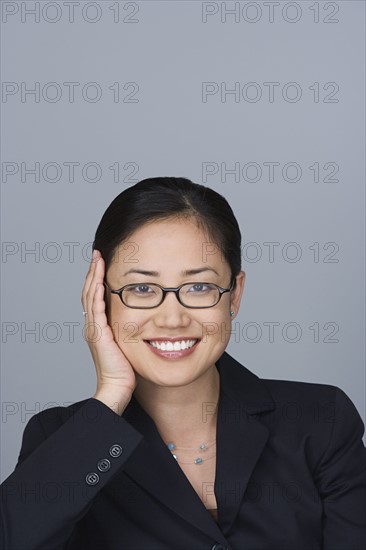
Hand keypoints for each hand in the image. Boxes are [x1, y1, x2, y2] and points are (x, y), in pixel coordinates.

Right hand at [81, 249, 135, 413]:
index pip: (95, 296)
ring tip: (97, 259)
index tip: (102, 263)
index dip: (97, 279)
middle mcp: (92, 325)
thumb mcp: (128, 344)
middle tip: (97, 253)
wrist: (117, 388)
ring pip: (90, 295)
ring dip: (94, 276)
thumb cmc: (125, 371)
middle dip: (93, 271)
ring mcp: (93, 329)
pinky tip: (100, 279)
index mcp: (98, 326)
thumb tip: (144, 320)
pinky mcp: (98, 334)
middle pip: (89, 291)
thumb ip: (131, 330)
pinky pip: (96, 308)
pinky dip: (97, 292)